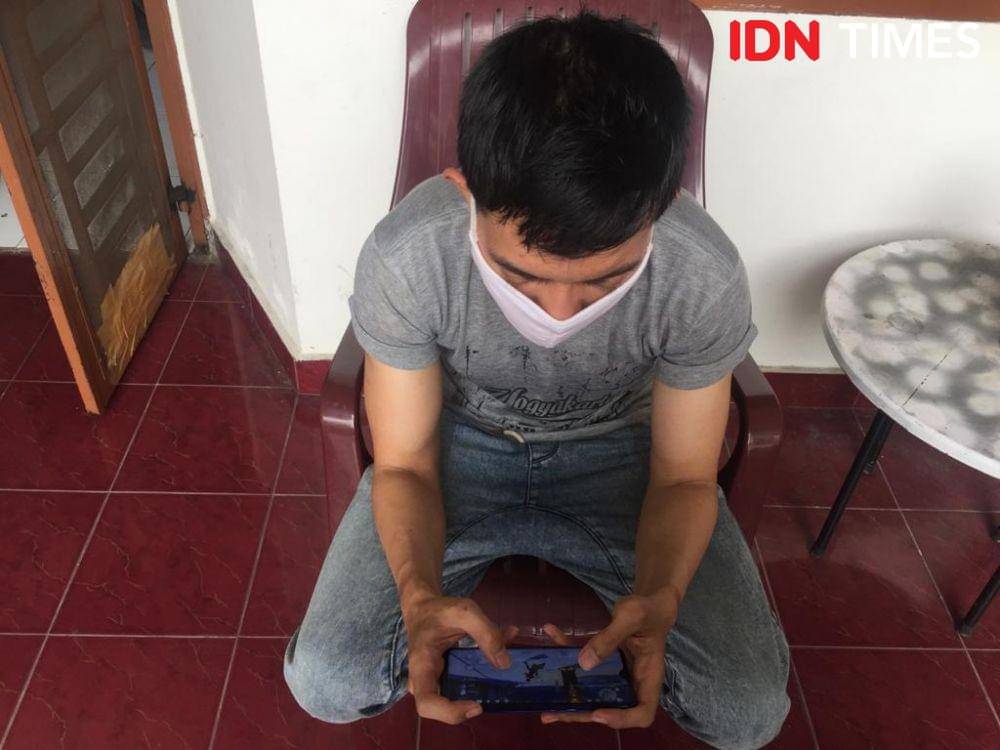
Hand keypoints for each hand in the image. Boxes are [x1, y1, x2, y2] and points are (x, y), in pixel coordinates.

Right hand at [403, 593, 516, 724]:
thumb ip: (486, 633)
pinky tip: (498, 659)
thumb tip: (505, 664)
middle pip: (438, 709)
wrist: (424, 607)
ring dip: (474, 693)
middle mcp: (423, 679)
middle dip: (463, 708)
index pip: (426, 704)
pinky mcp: (443, 678)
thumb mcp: (465, 611)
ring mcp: (431, 681)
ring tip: (495, 681)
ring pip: (450, 700)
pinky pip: (458, 686)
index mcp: (421, 665)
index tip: (477, 706)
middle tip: (486, 701)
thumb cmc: (439, 610)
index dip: (450, 713)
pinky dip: (479, 678)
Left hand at [540, 592, 678, 728]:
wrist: (650, 602)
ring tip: (544, 705)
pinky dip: (565, 651)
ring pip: (593, 692)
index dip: (621, 719)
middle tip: (552, 714)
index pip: (642, 712)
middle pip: (611, 707)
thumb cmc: (649, 609)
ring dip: (568, 696)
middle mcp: (632, 681)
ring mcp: (617, 674)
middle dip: (581, 713)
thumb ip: (609, 638)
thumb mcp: (632, 617)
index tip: (598, 713)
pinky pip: (583, 664)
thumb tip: (583, 663)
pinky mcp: (604, 661)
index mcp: (648, 677)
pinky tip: (550, 631)